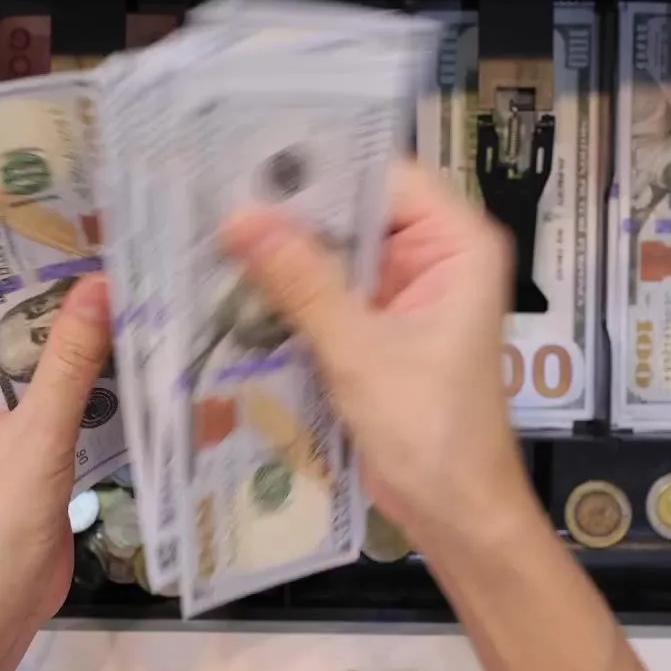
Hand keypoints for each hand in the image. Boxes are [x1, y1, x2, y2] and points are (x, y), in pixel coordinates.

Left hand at [0, 275, 112, 670]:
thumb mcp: (34, 438)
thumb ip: (69, 363)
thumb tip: (102, 285)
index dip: (5, 265)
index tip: (59, 225)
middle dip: (50, 299)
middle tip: (109, 248)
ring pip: (30, 356)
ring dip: (74, 338)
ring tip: (129, 287)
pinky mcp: (17, 437)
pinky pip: (50, 390)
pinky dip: (84, 377)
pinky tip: (129, 346)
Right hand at [220, 161, 534, 543]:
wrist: (454, 512)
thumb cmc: (430, 431)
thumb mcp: (360, 351)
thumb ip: (301, 281)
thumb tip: (239, 218)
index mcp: (457, 244)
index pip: (382, 175)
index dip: (318, 165)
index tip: (247, 158)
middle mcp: (436, 254)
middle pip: (356, 208)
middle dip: (292, 207)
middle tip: (214, 190)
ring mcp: (407, 290)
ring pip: (338, 248)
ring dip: (286, 248)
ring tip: (214, 228)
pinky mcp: (381, 324)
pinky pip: (331, 287)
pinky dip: (292, 287)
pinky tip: (237, 279)